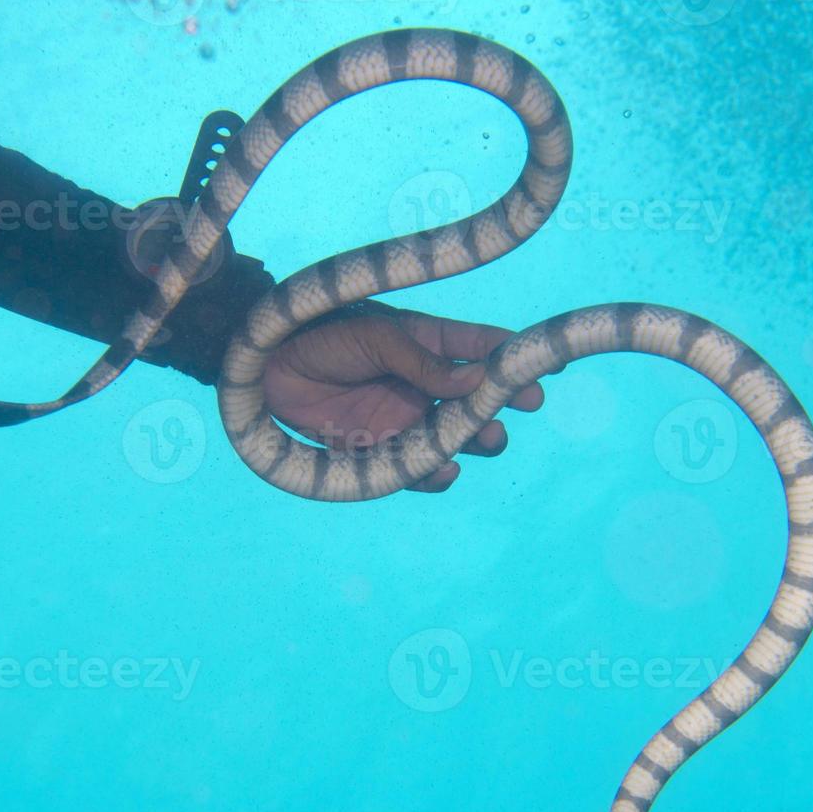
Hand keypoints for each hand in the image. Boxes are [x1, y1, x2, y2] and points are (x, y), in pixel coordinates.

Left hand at [263, 304, 547, 492]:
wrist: (265, 369)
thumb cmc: (320, 335)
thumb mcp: (376, 339)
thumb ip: (424, 364)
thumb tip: (477, 380)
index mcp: (428, 344)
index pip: (482, 350)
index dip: (516, 360)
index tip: (547, 369)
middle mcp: (423, 384)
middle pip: (477, 402)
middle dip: (500, 408)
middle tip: (516, 409)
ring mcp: (405, 418)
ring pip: (453, 439)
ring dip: (473, 442)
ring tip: (486, 441)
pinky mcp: (380, 450)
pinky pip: (417, 469)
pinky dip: (432, 475)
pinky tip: (443, 471)